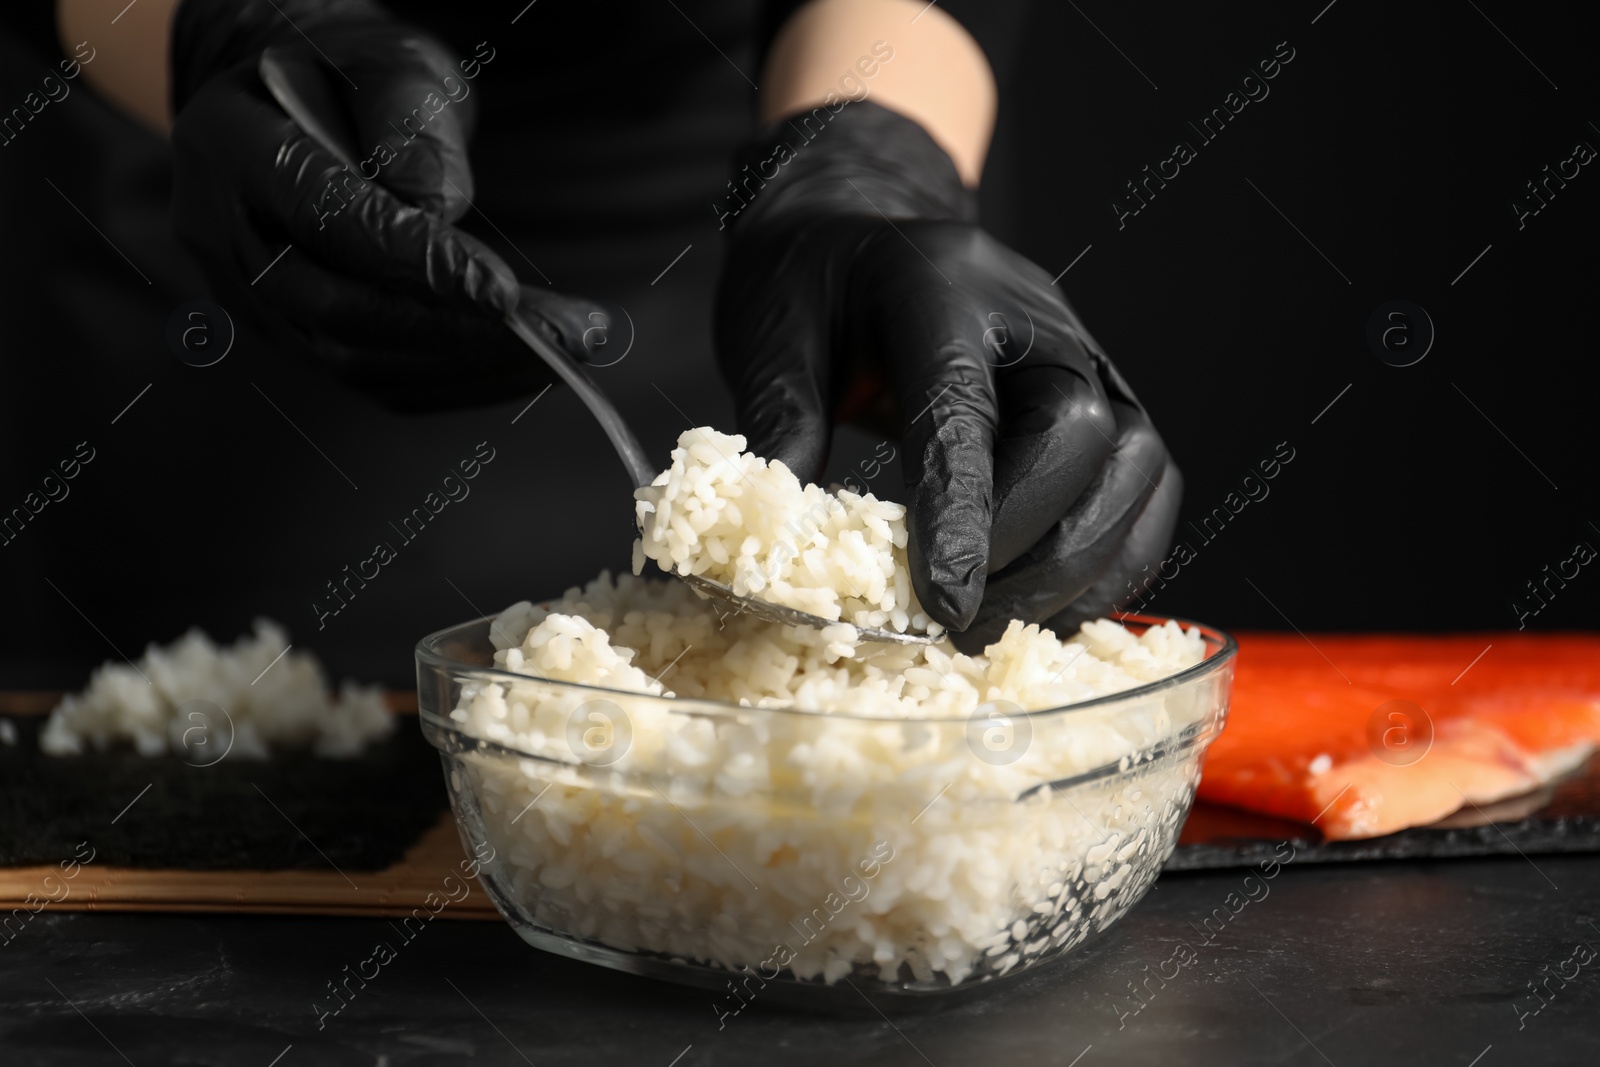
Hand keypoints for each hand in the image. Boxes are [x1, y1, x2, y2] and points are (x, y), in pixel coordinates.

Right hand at [169, 0, 611, 408]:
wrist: (304, 104)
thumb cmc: (350, 73)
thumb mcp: (386, 60)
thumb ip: (408, 120)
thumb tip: (438, 209)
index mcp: (231, 145)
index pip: (322, 219)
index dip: (413, 261)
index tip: (503, 291)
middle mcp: (227, 235)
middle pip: (338, 310)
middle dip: (461, 329)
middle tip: (563, 333)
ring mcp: (255, 299)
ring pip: (357, 361)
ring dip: (471, 365)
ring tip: (564, 349)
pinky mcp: (298, 339)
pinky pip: (375, 380)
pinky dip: (457, 381)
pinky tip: (526, 366)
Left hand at [715, 102, 1180, 650]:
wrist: (862, 228)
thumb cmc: (815, 284)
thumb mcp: (770, 338)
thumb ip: (781, 429)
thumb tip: (776, 542)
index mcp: (940, 286)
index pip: (966, 409)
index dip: (964, 513)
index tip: (946, 599)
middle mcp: (1036, 316)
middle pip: (1084, 435)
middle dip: (1033, 547)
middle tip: (961, 620)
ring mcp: (1085, 354)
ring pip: (1138, 466)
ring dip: (1083, 564)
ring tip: (999, 620)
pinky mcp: (1109, 397)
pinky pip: (1147, 489)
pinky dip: (1115, 559)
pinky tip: (1050, 602)